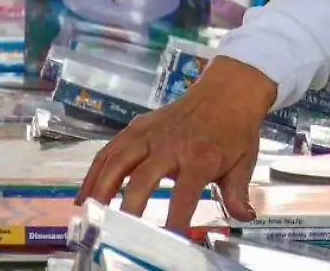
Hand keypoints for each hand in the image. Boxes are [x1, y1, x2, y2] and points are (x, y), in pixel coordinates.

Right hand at [77, 57, 275, 229]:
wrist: (227, 90)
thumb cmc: (234, 130)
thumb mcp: (243, 162)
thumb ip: (237, 192)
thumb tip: (244, 217)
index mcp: (200, 157)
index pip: (185, 193)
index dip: (176, 218)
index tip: (170, 239)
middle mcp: (171, 145)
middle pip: (144, 177)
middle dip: (130, 205)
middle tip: (119, 231)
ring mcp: (151, 134)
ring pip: (119, 160)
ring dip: (102, 188)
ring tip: (91, 214)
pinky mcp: (138, 126)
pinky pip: (111, 149)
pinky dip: (95, 171)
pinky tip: (85, 194)